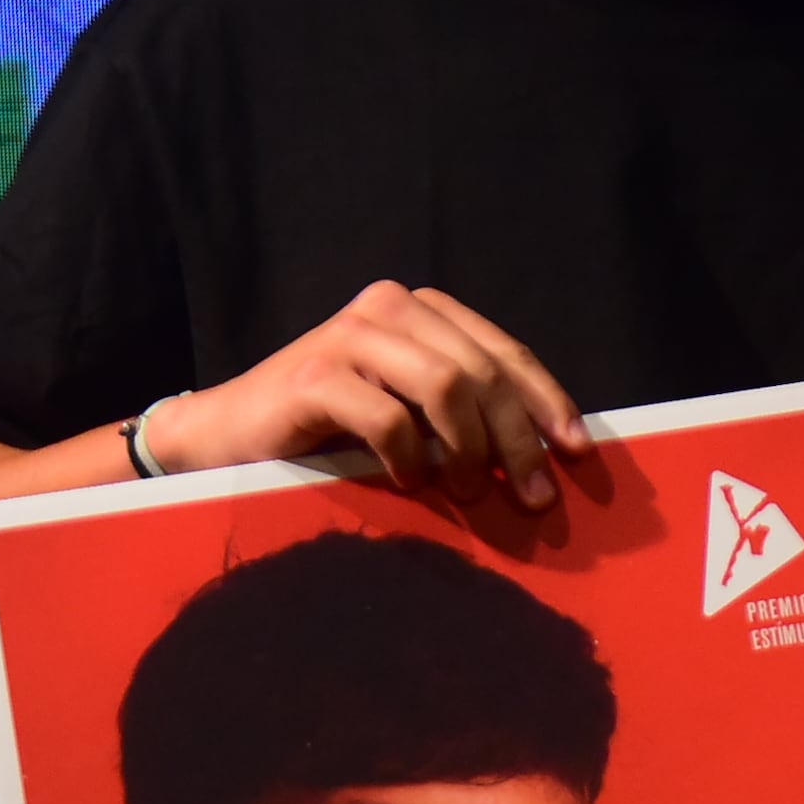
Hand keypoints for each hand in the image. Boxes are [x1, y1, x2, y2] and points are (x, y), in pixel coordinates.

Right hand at [141, 280, 593, 513]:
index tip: (576, 452)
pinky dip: (410, 459)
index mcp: (418, 310)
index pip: (503, 352)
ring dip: (470, 449)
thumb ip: (461, 411)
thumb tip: (545, 452)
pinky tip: (407, 482)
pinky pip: (389, 419)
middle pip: (483, 371)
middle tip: (533, 495)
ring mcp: (349, 336)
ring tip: (468, 493)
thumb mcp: (407, 411)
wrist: (227, 436)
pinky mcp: (314, 374)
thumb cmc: (327, 431)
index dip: (546, 402)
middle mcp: (387, 308)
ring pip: (446, 386)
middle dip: (518, 438)